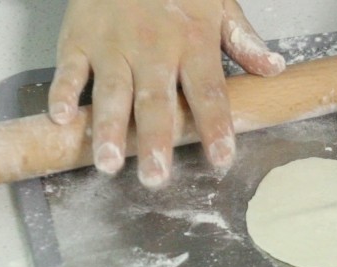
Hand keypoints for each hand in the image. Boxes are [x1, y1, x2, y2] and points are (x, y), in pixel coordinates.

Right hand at [48, 0, 284, 187]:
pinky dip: (63, 92)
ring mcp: (114, 45)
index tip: (222, 158)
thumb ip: (244, 40)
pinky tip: (61, 120)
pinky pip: (70, 69)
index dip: (215, 126)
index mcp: (193, 42)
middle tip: (156, 178)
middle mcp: (154, 48)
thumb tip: (275, 69)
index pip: (208, 91)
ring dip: (109, 128)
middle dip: (156, 141)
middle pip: (156, 101)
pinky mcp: (79, 38)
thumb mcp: (219, 3)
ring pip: (112, 92)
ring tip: (109, 163)